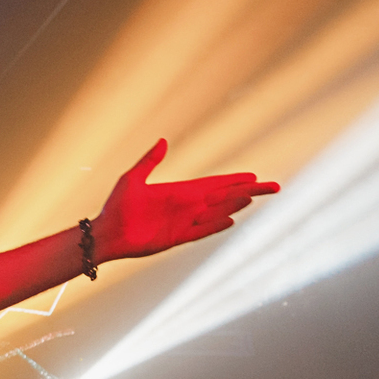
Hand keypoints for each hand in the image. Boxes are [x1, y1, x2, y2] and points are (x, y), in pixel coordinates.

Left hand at [90, 140, 278, 262]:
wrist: (106, 233)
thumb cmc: (116, 206)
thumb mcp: (133, 178)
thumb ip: (150, 161)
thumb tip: (164, 140)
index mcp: (179, 191)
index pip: (214, 184)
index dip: (234, 180)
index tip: (254, 176)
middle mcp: (186, 207)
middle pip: (224, 197)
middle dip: (247, 191)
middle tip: (272, 187)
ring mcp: (183, 223)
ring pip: (216, 212)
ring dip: (234, 205)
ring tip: (252, 197)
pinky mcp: (176, 238)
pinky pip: (201, 231)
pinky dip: (215, 225)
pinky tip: (231, 219)